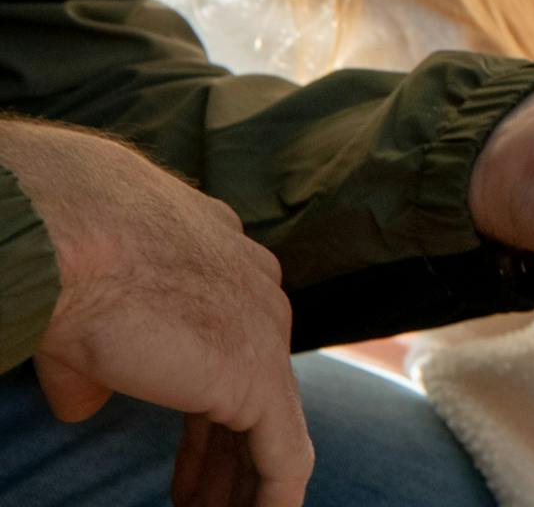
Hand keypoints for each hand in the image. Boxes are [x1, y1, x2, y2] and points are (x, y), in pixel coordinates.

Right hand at [0, 121, 311, 506]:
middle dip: (227, 464)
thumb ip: (101, 367)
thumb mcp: (87, 322)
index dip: (210, 429)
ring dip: (245, 489)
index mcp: (226, 271)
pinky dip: (272, 501)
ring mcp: (263, 335)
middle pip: (255, 399)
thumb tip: (84, 406)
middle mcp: (257, 297)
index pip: (231, 361)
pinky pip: (282, 458)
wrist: (70, 235)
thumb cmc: (68, 263)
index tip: (189, 476)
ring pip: (273, 432)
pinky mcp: (257, 379)